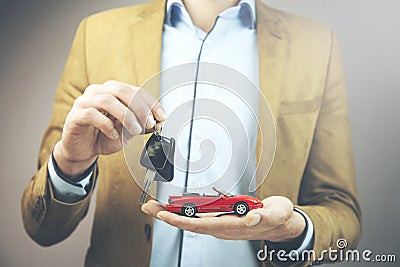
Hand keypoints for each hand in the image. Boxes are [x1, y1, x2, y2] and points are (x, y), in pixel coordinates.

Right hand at [53, 80, 166, 178]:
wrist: (83, 150)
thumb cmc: (104, 136)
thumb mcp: (128, 131)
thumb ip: (140, 124)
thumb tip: (157, 122)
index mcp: (113, 91)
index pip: (136, 91)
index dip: (151, 103)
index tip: (162, 116)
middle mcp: (98, 91)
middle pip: (122, 91)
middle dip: (140, 108)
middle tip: (149, 123)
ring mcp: (85, 102)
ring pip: (108, 100)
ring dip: (126, 116)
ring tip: (134, 131)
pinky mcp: (75, 115)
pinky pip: (91, 114)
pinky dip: (107, 125)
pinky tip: (114, 135)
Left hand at [141, 196, 305, 241]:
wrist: (281, 223)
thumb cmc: (277, 218)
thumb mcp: (274, 213)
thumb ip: (262, 216)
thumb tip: (250, 218)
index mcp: (231, 226)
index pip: (199, 224)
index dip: (179, 220)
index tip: (163, 214)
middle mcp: (222, 227)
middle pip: (189, 223)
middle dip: (167, 216)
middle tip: (148, 207)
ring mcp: (221, 224)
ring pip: (191, 220)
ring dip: (172, 213)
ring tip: (155, 206)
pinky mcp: (222, 218)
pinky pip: (199, 216)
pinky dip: (184, 211)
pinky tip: (176, 207)